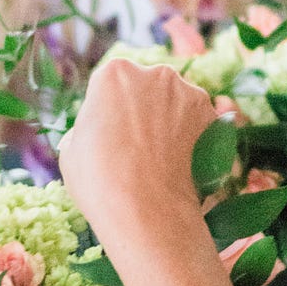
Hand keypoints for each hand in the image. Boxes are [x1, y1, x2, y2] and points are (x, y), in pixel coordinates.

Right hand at [59, 60, 213, 244]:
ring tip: (163, 157)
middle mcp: (156, 73)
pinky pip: (201, 123)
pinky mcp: (214, 117)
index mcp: (115, 73)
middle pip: (148, 88)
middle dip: (144, 109)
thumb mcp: (72, 149)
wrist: (148, 212)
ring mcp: (190, 94)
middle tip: (137, 145)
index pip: (111, 84)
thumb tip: (98, 132)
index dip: (110, 109)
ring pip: (177, 103)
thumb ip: (88, 127)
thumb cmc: (100, 181)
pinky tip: (183, 163)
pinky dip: (194, 138)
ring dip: (171, 121)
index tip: (111, 132)